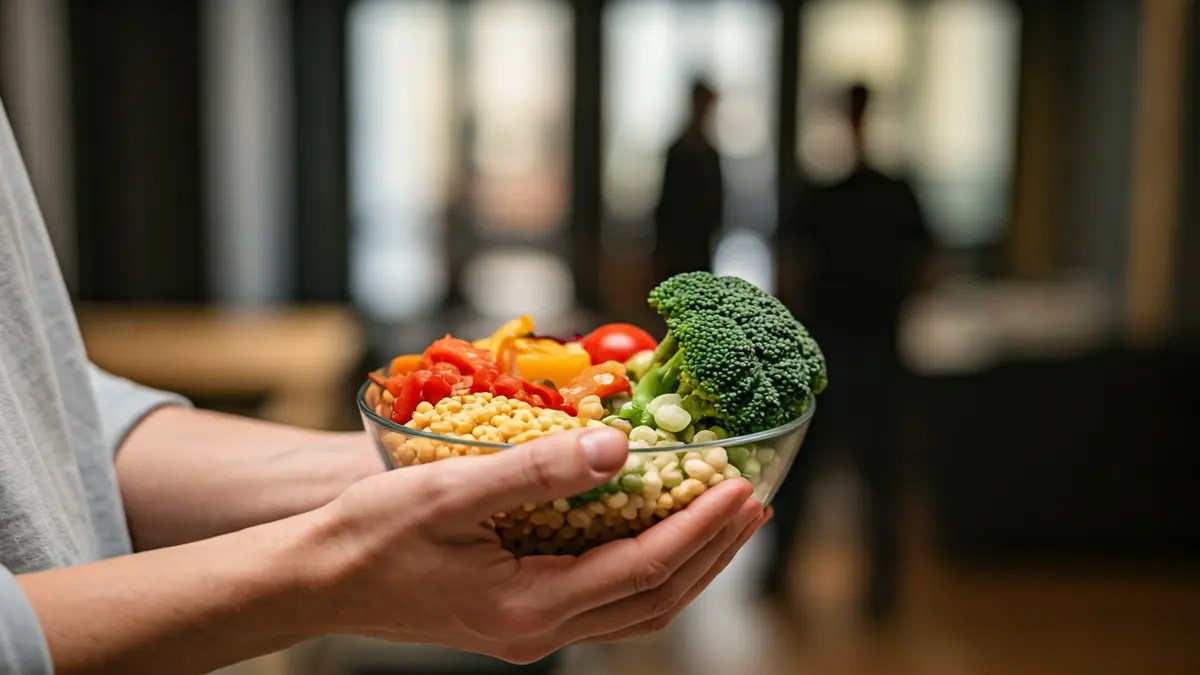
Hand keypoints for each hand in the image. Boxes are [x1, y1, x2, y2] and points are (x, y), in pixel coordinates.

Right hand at [299, 427, 765, 663]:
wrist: (318, 581)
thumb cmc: (370, 534)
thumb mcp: (449, 491)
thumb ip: (537, 472)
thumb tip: (619, 449)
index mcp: (529, 605)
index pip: (643, 568)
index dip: (699, 529)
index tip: (741, 488)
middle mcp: (540, 630)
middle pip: (655, 599)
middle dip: (712, 551)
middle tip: (755, 504)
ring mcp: (531, 630)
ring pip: (636, 607)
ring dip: (688, 563)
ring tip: (725, 521)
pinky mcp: (521, 617)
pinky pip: (606, 601)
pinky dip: (647, 568)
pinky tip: (654, 533)